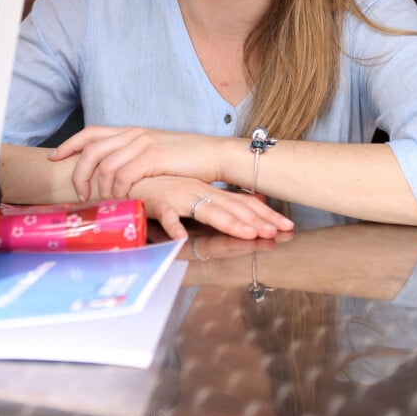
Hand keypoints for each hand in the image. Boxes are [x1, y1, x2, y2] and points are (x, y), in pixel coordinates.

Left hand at [49, 125, 223, 200]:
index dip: (69, 144)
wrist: (214, 154)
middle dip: (78, 173)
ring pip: (105, 165)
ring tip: (104, 202)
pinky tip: (122, 199)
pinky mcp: (153, 157)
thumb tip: (114, 175)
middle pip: (91, 150)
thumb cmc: (186, 159)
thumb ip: (134, 158)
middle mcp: (134, 134)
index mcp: (131, 131)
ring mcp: (143, 144)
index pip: (91, 133)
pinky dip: (118, 190)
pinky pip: (124, 175)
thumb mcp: (155, 152)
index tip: (55, 157)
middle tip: (81, 194)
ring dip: (99, 187)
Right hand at [124, 175, 292, 240]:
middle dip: (257, 221)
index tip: (286, 226)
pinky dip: (175, 228)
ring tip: (249, 234)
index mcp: (208, 191)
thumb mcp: (192, 195)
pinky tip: (182, 239)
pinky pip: (168, 217)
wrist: (130, 176)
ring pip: (208, 211)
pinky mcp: (158, 202)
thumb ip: (216, 203)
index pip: (242, 203)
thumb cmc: (161, 189)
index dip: (264, 215)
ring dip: (229, 223)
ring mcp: (180, 196)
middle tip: (278, 233)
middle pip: (233, 208)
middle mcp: (199, 192)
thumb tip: (247, 208)